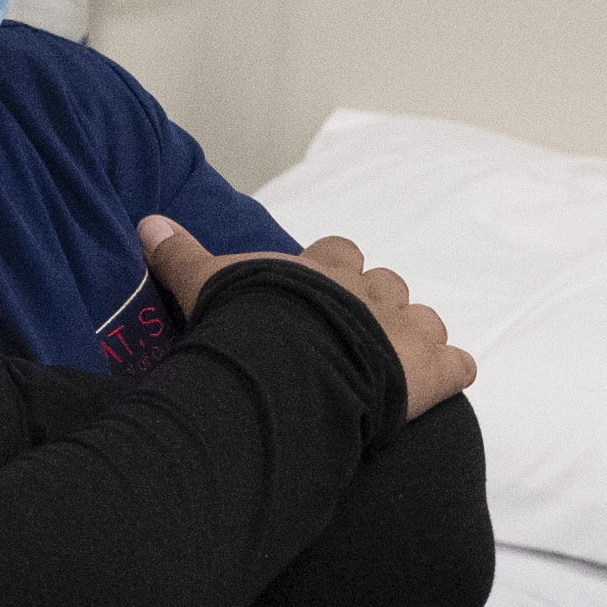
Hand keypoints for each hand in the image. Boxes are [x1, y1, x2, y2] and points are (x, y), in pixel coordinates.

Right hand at [139, 216, 470, 418]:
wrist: (293, 368)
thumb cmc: (251, 322)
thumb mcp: (206, 282)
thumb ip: (180, 254)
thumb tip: (148, 222)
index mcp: (326, 269)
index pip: (338, 254)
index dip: (331, 272)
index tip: (316, 292)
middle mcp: (372, 291)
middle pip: (387, 286)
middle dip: (374, 308)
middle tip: (351, 336)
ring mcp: (407, 329)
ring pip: (426, 321)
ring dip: (414, 339)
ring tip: (392, 364)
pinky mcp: (432, 371)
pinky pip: (458, 365)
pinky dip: (452, 373)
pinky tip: (441, 384)